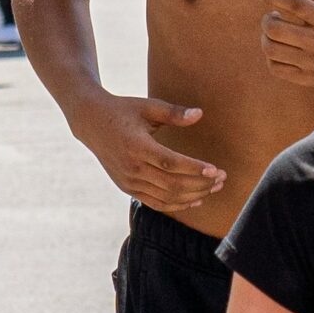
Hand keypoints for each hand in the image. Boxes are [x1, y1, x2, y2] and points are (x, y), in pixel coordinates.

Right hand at [77, 93, 225, 213]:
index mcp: (136, 145)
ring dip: (193, 196)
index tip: (216, 170)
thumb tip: (199, 114)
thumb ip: (173, 113)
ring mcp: (128, 181)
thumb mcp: (147, 107)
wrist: (91, 122)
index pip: (170, 162)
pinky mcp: (127, 188)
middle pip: (172, 183)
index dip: (194, 168)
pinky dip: (177, 205)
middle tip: (223, 179)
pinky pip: (155, 203)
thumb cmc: (123, 110)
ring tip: (214, 189)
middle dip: (200, 184)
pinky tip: (196, 201)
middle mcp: (131, 167)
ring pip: (166, 197)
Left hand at [254, 0, 313, 88]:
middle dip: (267, 20)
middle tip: (273, 17)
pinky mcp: (309, 79)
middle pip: (275, 29)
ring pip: (271, 50)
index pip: (293, 4)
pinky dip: (271, 57)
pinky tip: (280, 50)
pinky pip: (276, 69)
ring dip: (266, 38)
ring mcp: (312, 63)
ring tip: (275, 33)